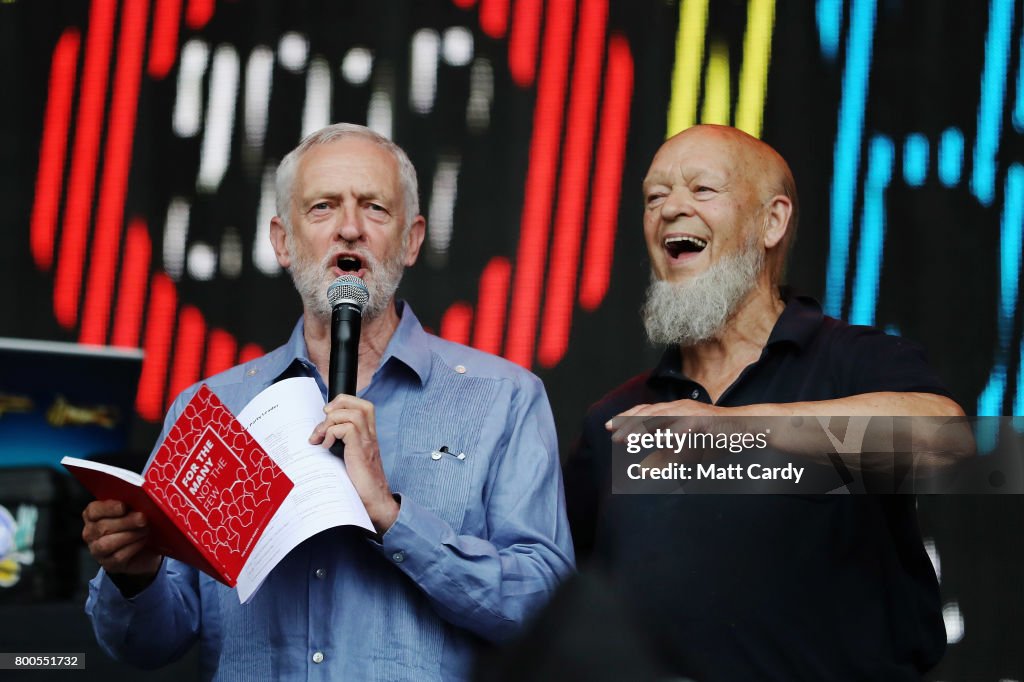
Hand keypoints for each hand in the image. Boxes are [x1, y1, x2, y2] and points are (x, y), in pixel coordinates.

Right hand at [82, 500, 161, 588]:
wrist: (145, 549)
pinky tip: (143, 541)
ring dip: (129, 535)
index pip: (93, 510)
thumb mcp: (133, 511)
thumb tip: (139, 500)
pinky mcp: (109, 564)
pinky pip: (118, 556)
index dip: (108, 508)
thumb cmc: (135, 526)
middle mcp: (91, 533)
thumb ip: (131, 505)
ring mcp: (97, 551)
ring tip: (145, 530)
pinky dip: (133, 547)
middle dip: (125, 522)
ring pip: (106, 544)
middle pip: (102, 527)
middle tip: (143, 518)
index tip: (124, 507)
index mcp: (93, 516)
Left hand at [309, 394, 399, 533]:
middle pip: (361, 404)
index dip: (344, 402)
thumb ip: (341, 447)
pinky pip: (346, 429)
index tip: (327, 415)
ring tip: (321, 437)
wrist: (375, 503)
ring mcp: (366, 442)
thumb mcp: (350, 461)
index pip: (363, 406)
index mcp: (368, 436)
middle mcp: (370, 436)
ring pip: (352, 413)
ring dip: (331, 421)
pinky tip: (326, 447)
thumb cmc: (360, 486)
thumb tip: (318, 439)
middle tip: (324, 419)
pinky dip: (331, 434)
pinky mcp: (360, 450)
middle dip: (339, 404)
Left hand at [606, 400, 747, 467]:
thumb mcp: (686, 448)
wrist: (746, 428)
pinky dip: (665, 436)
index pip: (645, 410)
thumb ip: (665, 455)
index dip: (626, 418)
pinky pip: (679, 428)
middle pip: (647, 412)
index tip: (610, 426)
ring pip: (659, 418)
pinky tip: (653, 444)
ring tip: (625, 438)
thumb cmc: (716, 439)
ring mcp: (690, 412)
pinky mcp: (700, 421)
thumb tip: (642, 469)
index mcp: (675, 410)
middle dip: (627, 422)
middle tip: (611, 433)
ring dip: (639, 428)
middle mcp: (680, 407)